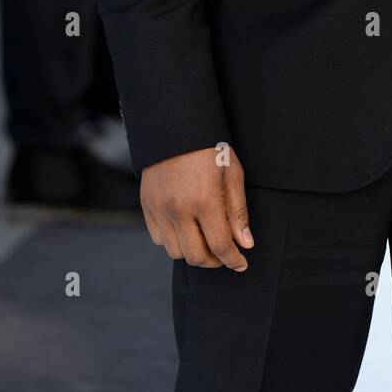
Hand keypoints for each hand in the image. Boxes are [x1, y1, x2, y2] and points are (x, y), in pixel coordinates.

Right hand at [140, 144, 254, 269]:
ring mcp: (159, 209)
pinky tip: (186, 229)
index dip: (233, 260)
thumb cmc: (211, 147)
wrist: (176, 127)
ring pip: (175, 251)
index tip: (241, 264)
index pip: (220, 246)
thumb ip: (238, 211)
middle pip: (196, 256)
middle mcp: (178, 209)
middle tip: (225, 254)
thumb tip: (245, 244)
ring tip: (205, 240)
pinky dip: (173, 240)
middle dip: (214, 261)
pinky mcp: (146, 205)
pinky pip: (158, 238)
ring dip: (193, 252)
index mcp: (204, 201)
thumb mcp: (232, 173)